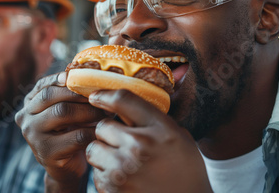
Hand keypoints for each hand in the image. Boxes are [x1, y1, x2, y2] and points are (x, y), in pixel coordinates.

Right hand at [15, 72, 106, 191]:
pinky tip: (102, 130)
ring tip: (105, 111)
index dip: (62, 78)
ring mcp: (33, 136)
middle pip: (51, 96)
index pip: (44, 85)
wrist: (65, 169)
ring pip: (62, 113)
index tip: (81, 76)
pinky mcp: (46, 153)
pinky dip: (92, 130)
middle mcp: (25, 118)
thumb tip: (90, 71)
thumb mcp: (64, 111)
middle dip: (78, 93)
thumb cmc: (69, 133)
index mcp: (28, 105)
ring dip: (88, 110)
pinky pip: (75, 136)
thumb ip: (68, 94)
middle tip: (100, 94)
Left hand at [87, 89, 211, 192]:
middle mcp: (139, 146)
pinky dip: (105, 175)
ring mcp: (123, 169)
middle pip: (102, 125)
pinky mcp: (111, 189)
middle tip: (121, 142)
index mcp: (160, 129)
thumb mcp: (180, 137)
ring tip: (121, 162)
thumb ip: (153, 119)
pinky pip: (95, 172)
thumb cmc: (185, 171)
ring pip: (93, 148)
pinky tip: (123, 180)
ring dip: (103, 153)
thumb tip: (120, 102)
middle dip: (108, 133)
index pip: (123, 99)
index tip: (96, 97)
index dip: (105, 95)